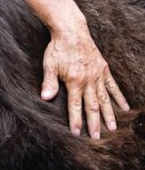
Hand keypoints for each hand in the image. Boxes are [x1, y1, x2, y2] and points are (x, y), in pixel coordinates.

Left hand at [40, 24, 129, 138]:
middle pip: (92, 106)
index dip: (76, 120)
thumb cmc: (57, 48)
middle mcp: (88, 80)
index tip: (77, 133)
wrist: (71, 31)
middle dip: (94, 123)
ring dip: (109, 114)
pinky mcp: (103, 69)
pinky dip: (118, 97)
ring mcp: (98, 75)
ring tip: (113, 128)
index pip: (75, 106)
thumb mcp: (49, 65)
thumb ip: (49, 82)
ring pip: (105, 99)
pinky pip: (113, 86)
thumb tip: (45, 98)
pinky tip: (124, 107)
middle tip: (98, 138)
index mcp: (74, 81)